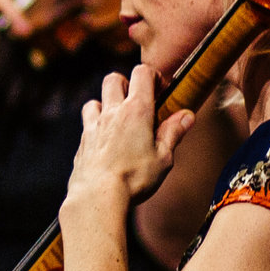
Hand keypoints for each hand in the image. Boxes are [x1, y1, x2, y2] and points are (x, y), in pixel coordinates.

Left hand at [69, 65, 195, 212]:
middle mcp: (111, 113)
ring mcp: (93, 126)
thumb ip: (173, 133)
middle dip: (127, 84)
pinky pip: (87, 124)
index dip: (153, 76)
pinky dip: (96, 126)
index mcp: (136, 111)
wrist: (97, 197)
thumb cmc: (133, 179)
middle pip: (114, 79)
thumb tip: (187, 115)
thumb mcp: (163, 157)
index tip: (161, 91)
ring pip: (95, 100)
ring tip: (119, 122)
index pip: (141, 73)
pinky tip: (106, 142)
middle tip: (139, 103)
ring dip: (106, 104)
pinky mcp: (82, 142)